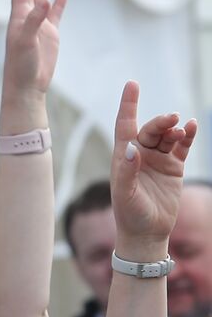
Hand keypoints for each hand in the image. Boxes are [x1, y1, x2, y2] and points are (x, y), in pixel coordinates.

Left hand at [3, 0, 66, 99]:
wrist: (26, 88)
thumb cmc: (20, 67)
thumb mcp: (25, 42)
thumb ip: (34, 21)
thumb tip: (46, 0)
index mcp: (18, 18)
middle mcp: (27, 20)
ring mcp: (39, 27)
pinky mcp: (50, 36)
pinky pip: (55, 15)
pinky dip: (58, 4)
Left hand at [110, 81, 196, 246]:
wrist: (147, 232)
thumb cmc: (130, 214)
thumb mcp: (125, 194)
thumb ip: (127, 171)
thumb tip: (131, 148)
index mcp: (123, 157)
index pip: (125, 125)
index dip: (128, 105)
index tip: (132, 84)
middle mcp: (140, 154)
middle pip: (150, 129)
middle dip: (160, 122)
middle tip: (171, 120)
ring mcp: (158, 159)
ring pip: (168, 135)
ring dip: (175, 129)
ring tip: (181, 129)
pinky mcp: (174, 166)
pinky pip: (182, 146)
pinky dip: (188, 136)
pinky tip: (192, 127)